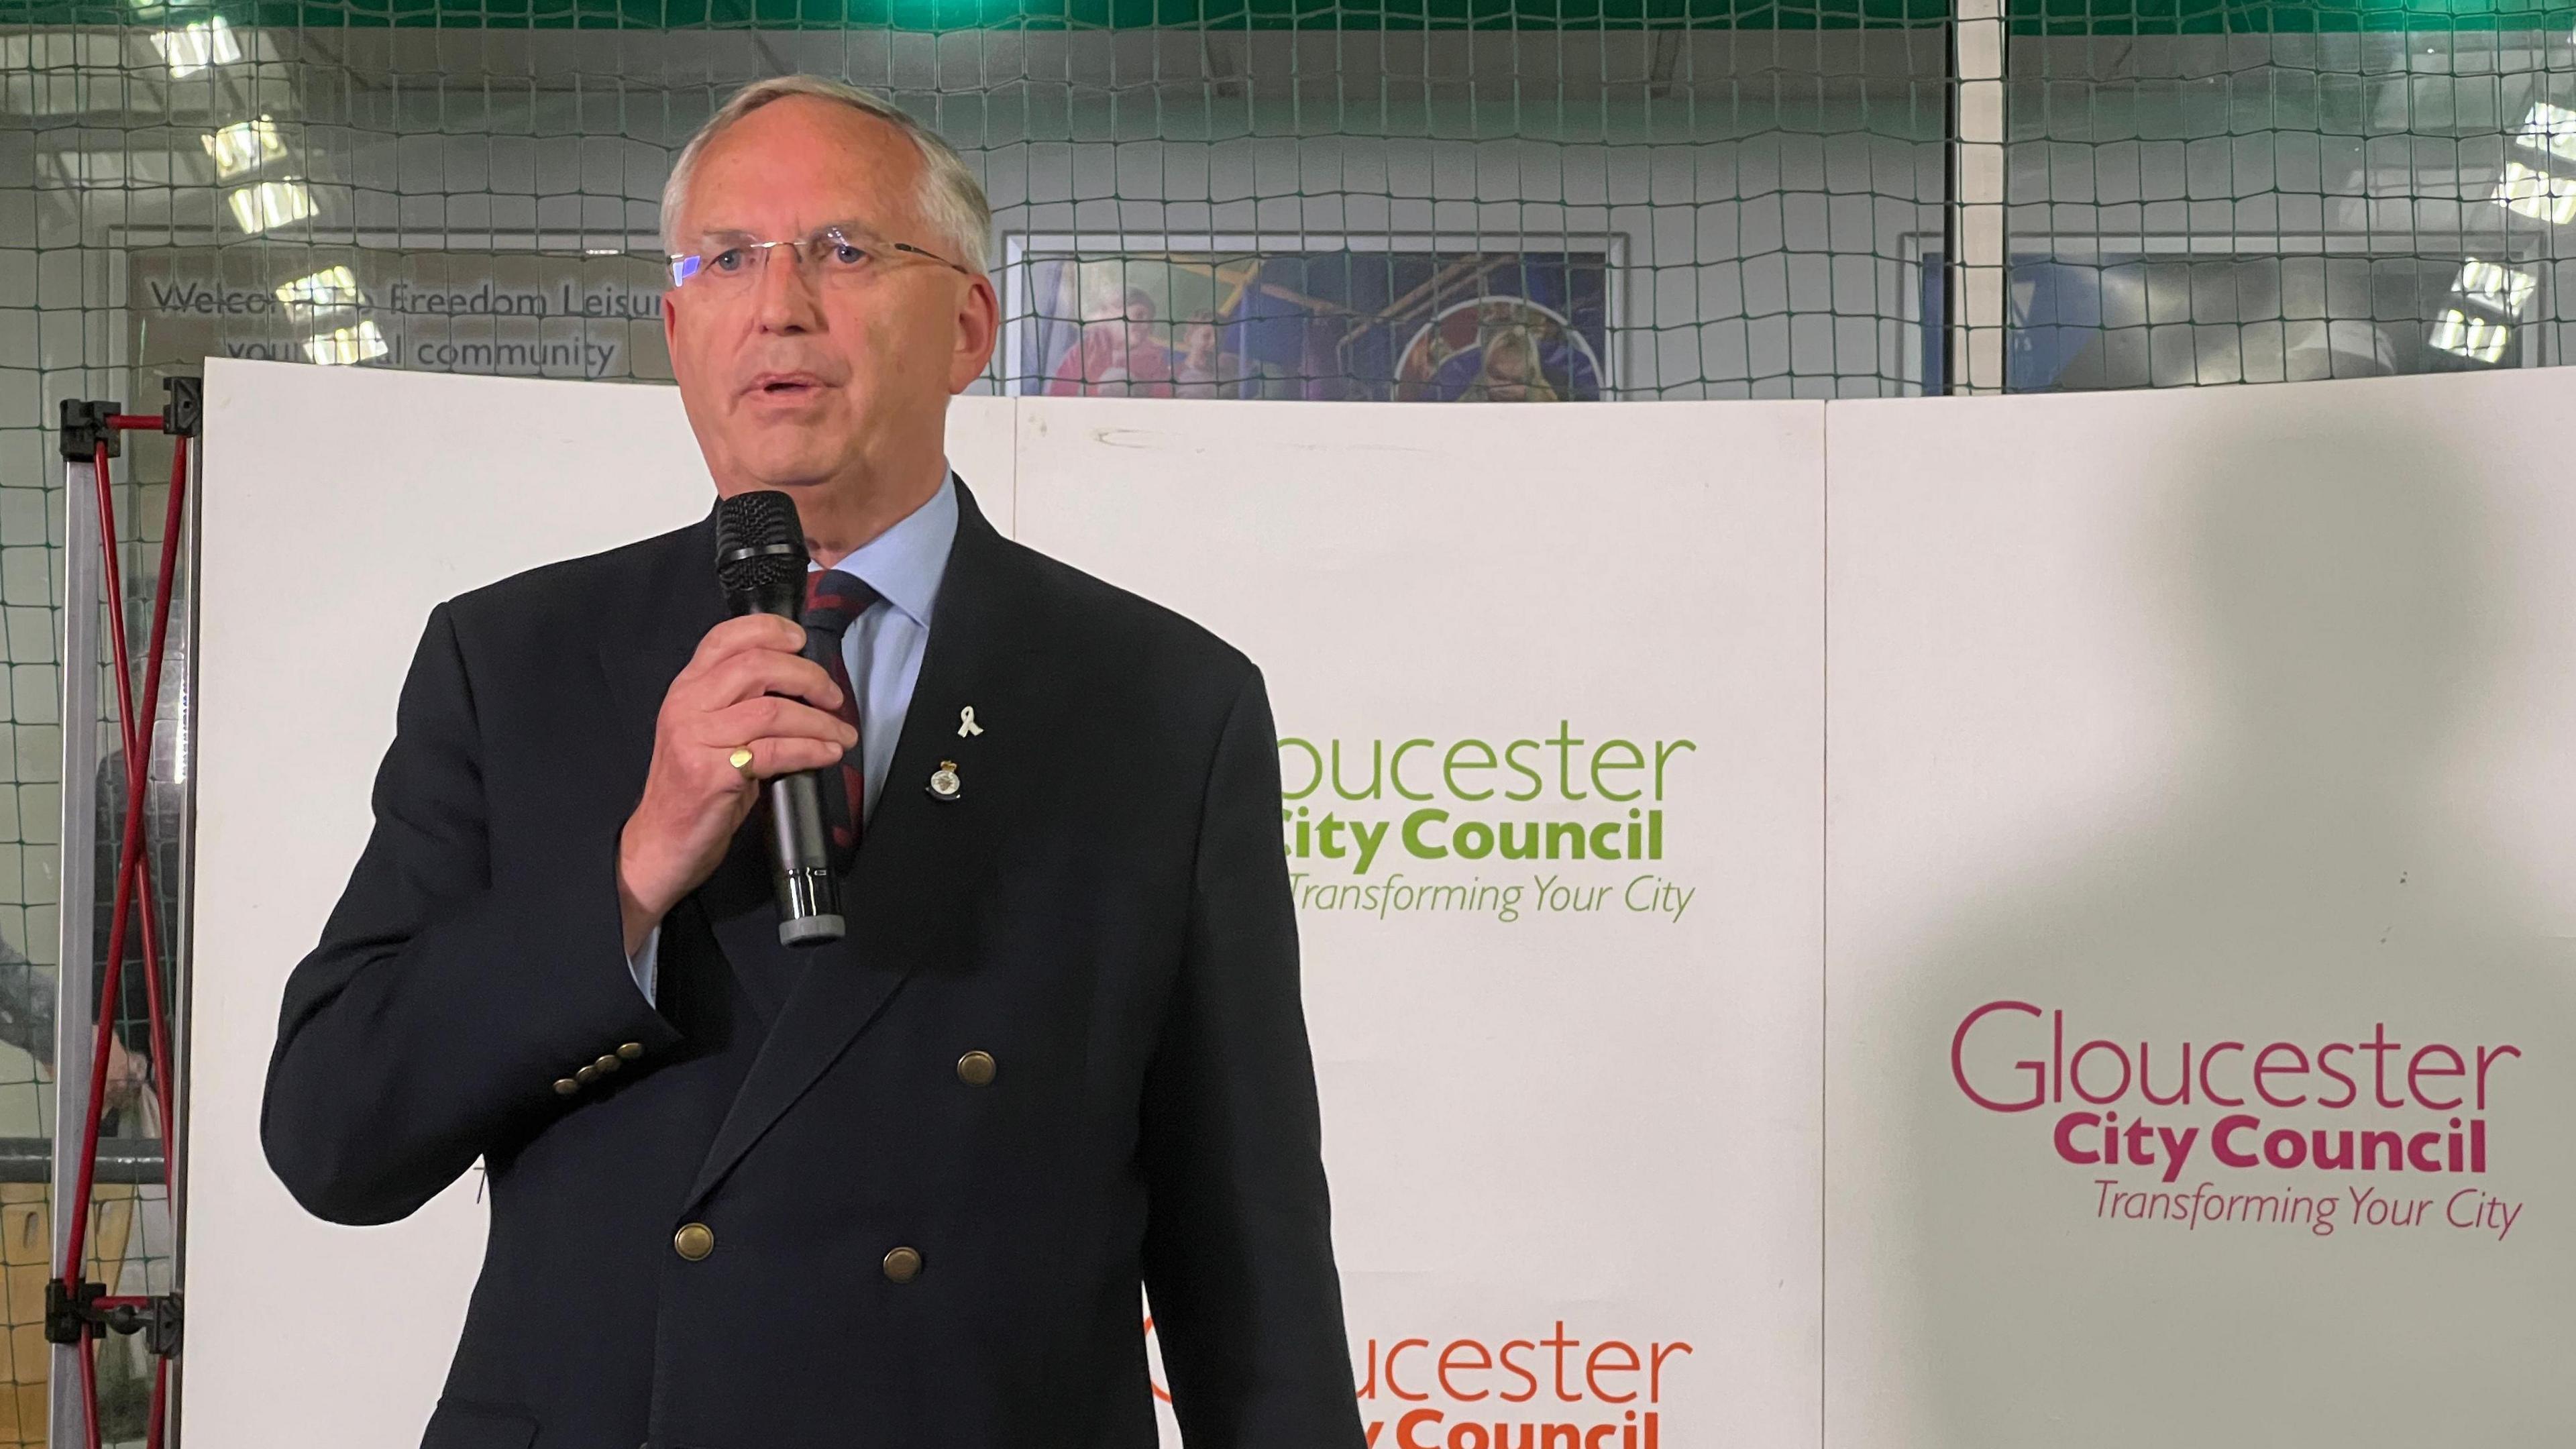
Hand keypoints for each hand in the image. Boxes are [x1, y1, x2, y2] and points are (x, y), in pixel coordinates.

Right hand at [617, 614, 855, 953]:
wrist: (659, 844)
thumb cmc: (693, 792)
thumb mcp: (711, 736)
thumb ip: (742, 705)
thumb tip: (802, 690)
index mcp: (687, 690)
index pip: (724, 638)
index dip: (769, 630)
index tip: (801, 640)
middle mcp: (687, 706)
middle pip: (757, 666)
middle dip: (808, 677)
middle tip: (833, 696)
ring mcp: (696, 739)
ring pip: (772, 710)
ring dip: (819, 722)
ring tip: (841, 734)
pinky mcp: (712, 774)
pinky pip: (775, 751)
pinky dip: (810, 750)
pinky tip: (827, 755)